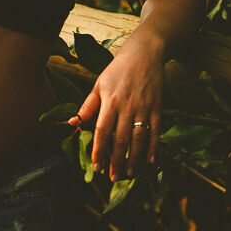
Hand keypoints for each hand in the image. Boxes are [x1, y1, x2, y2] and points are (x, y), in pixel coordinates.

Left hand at [67, 37, 163, 180]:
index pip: (102, 131)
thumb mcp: (99, 84)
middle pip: (121, 139)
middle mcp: (127, 106)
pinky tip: (150, 161)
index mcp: (110, 101)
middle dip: (116, 160)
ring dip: (134, 158)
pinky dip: (154, 146)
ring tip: (129, 173)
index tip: (96, 166)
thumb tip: (73, 123)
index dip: (99, 150)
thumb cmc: (118, 70)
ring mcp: (144, 107)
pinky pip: (156, 130)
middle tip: (113, 177)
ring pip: (139, 138)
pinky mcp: (157, 107)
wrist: (144, 53)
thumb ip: (88, 105)